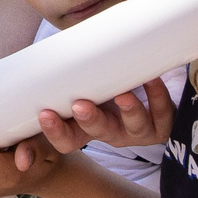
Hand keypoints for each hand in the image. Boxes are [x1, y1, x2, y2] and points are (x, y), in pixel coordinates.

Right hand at [34, 75, 172, 154]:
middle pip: (99, 132)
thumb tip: (34, 57)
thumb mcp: (83, 84)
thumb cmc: (105, 83)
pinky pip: (163, 113)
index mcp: (89, 128)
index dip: (55, 132)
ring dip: (129, 111)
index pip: (67, 140)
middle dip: (90, 120)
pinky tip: (152, 79)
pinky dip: (158, 96)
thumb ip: (60, 74)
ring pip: (134, 127)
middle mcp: (112, 132)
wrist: (146, 84)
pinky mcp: (163, 122)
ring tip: (123, 95)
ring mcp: (138, 130)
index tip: (45, 113)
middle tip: (80, 105)